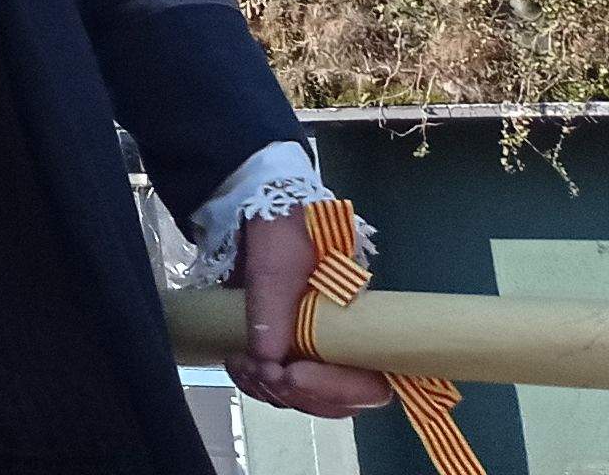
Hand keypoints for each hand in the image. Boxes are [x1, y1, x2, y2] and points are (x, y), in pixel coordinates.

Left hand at [227, 211, 394, 417]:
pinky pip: (277, 387)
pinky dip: (256, 382)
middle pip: (338, 400)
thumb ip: (273, 307)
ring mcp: (315, 350)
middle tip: (263, 371)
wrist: (252, 208)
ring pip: (304, 398)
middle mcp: (345, 343)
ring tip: (242, 361)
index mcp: (362, 321)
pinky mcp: (285, 350)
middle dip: (297, 393)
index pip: (372, 381)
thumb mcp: (278, 260)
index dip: (338, 389)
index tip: (294, 374)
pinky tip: (236, 362)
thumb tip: (268, 360)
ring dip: (271, 390)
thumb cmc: (281, 227)